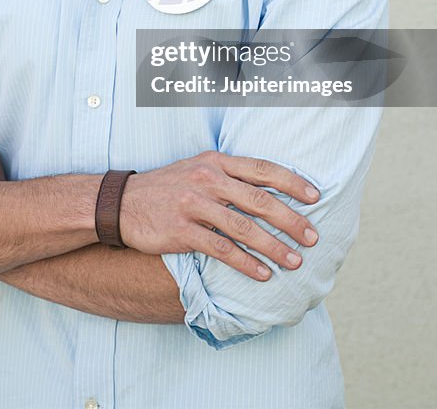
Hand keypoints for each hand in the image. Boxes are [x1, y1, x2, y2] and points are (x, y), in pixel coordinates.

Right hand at [120, 151, 319, 280]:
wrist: (120, 203)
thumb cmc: (166, 187)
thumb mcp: (197, 168)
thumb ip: (228, 175)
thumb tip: (268, 189)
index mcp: (215, 161)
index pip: (262, 168)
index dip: (291, 182)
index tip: (316, 196)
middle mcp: (207, 178)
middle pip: (259, 200)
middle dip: (291, 219)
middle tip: (313, 236)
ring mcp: (194, 204)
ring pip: (244, 227)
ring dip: (273, 246)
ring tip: (295, 261)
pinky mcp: (181, 231)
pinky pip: (221, 249)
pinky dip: (246, 263)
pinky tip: (263, 275)